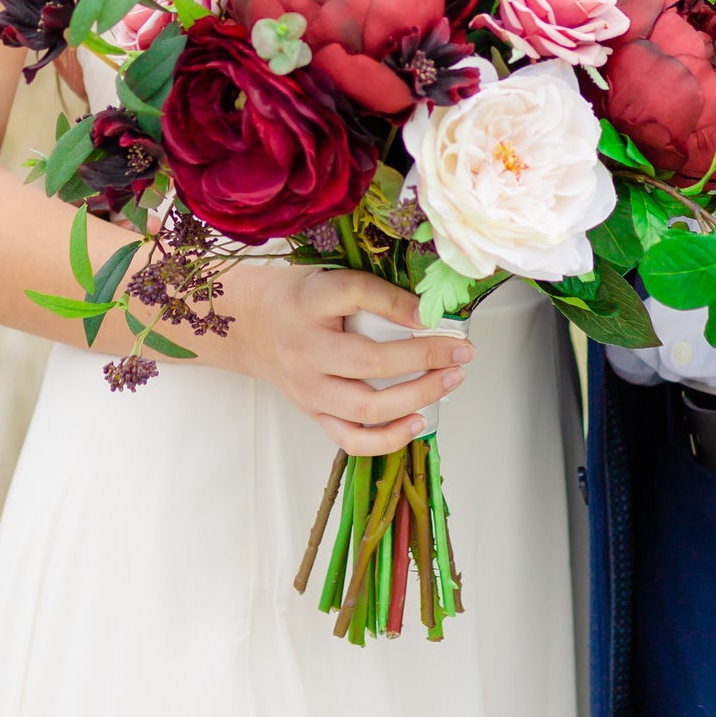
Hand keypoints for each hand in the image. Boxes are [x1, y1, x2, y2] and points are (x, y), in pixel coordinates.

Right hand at [216, 259, 473, 453]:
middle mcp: (304, 348)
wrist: (254, 327)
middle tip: (461, 352)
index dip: (399, 303)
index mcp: (309, 302)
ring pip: (364, 407)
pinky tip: (418, 422)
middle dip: (423, 358)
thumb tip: (430, 311)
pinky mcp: (312, 413)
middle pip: (368, 361)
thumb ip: (374, 291)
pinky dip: (388, 438)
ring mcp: (307, 388)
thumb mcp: (331, 278)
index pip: (355, 294)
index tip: (434, 311)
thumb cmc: (301, 299)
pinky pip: (351, 439)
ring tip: (449, 381)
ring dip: (416, 396)